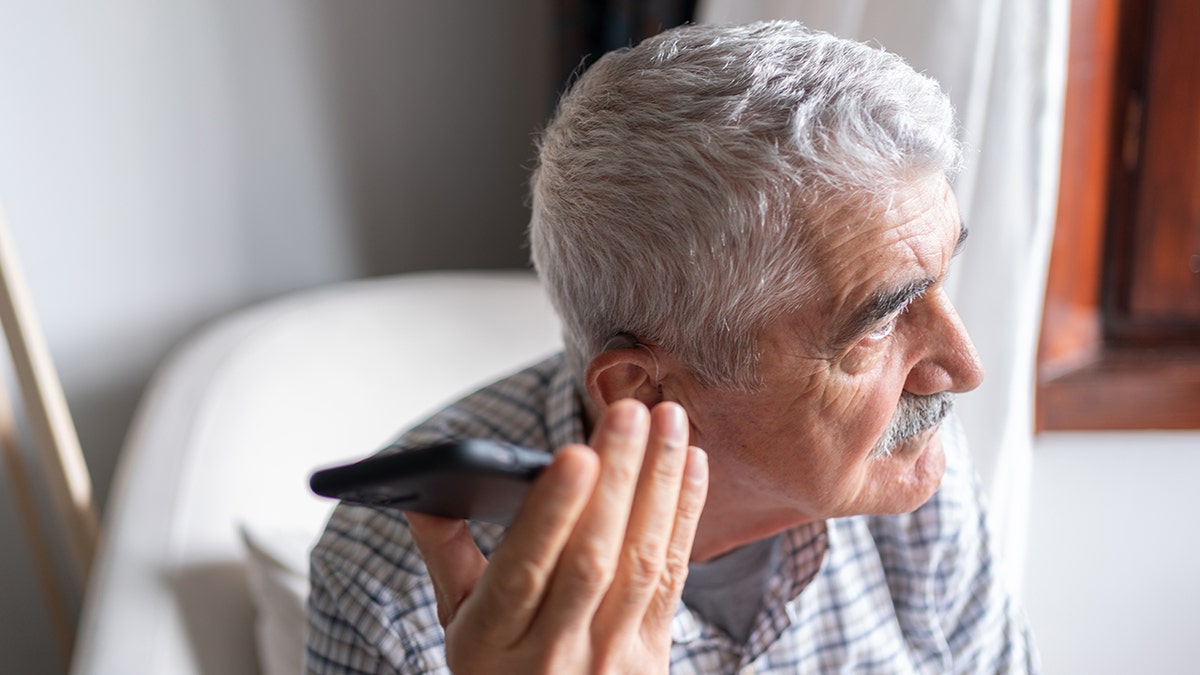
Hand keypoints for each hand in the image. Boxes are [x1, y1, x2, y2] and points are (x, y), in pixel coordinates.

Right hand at [407, 399, 707, 673]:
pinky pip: (674, 578)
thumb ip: (447, 557)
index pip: (523, 571)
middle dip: (616, 478)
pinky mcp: (652, 656)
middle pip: (592, 559)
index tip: (574, 455)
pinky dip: (685, 515)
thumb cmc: (500, 671)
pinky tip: (692, 464)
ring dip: (660, 483)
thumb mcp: (458, 626)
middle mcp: (554, 652)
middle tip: (630, 412)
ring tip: (669, 420)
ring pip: (641, 561)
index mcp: (493, 641)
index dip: (552, 513)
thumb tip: (422, 492)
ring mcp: (609, 656)